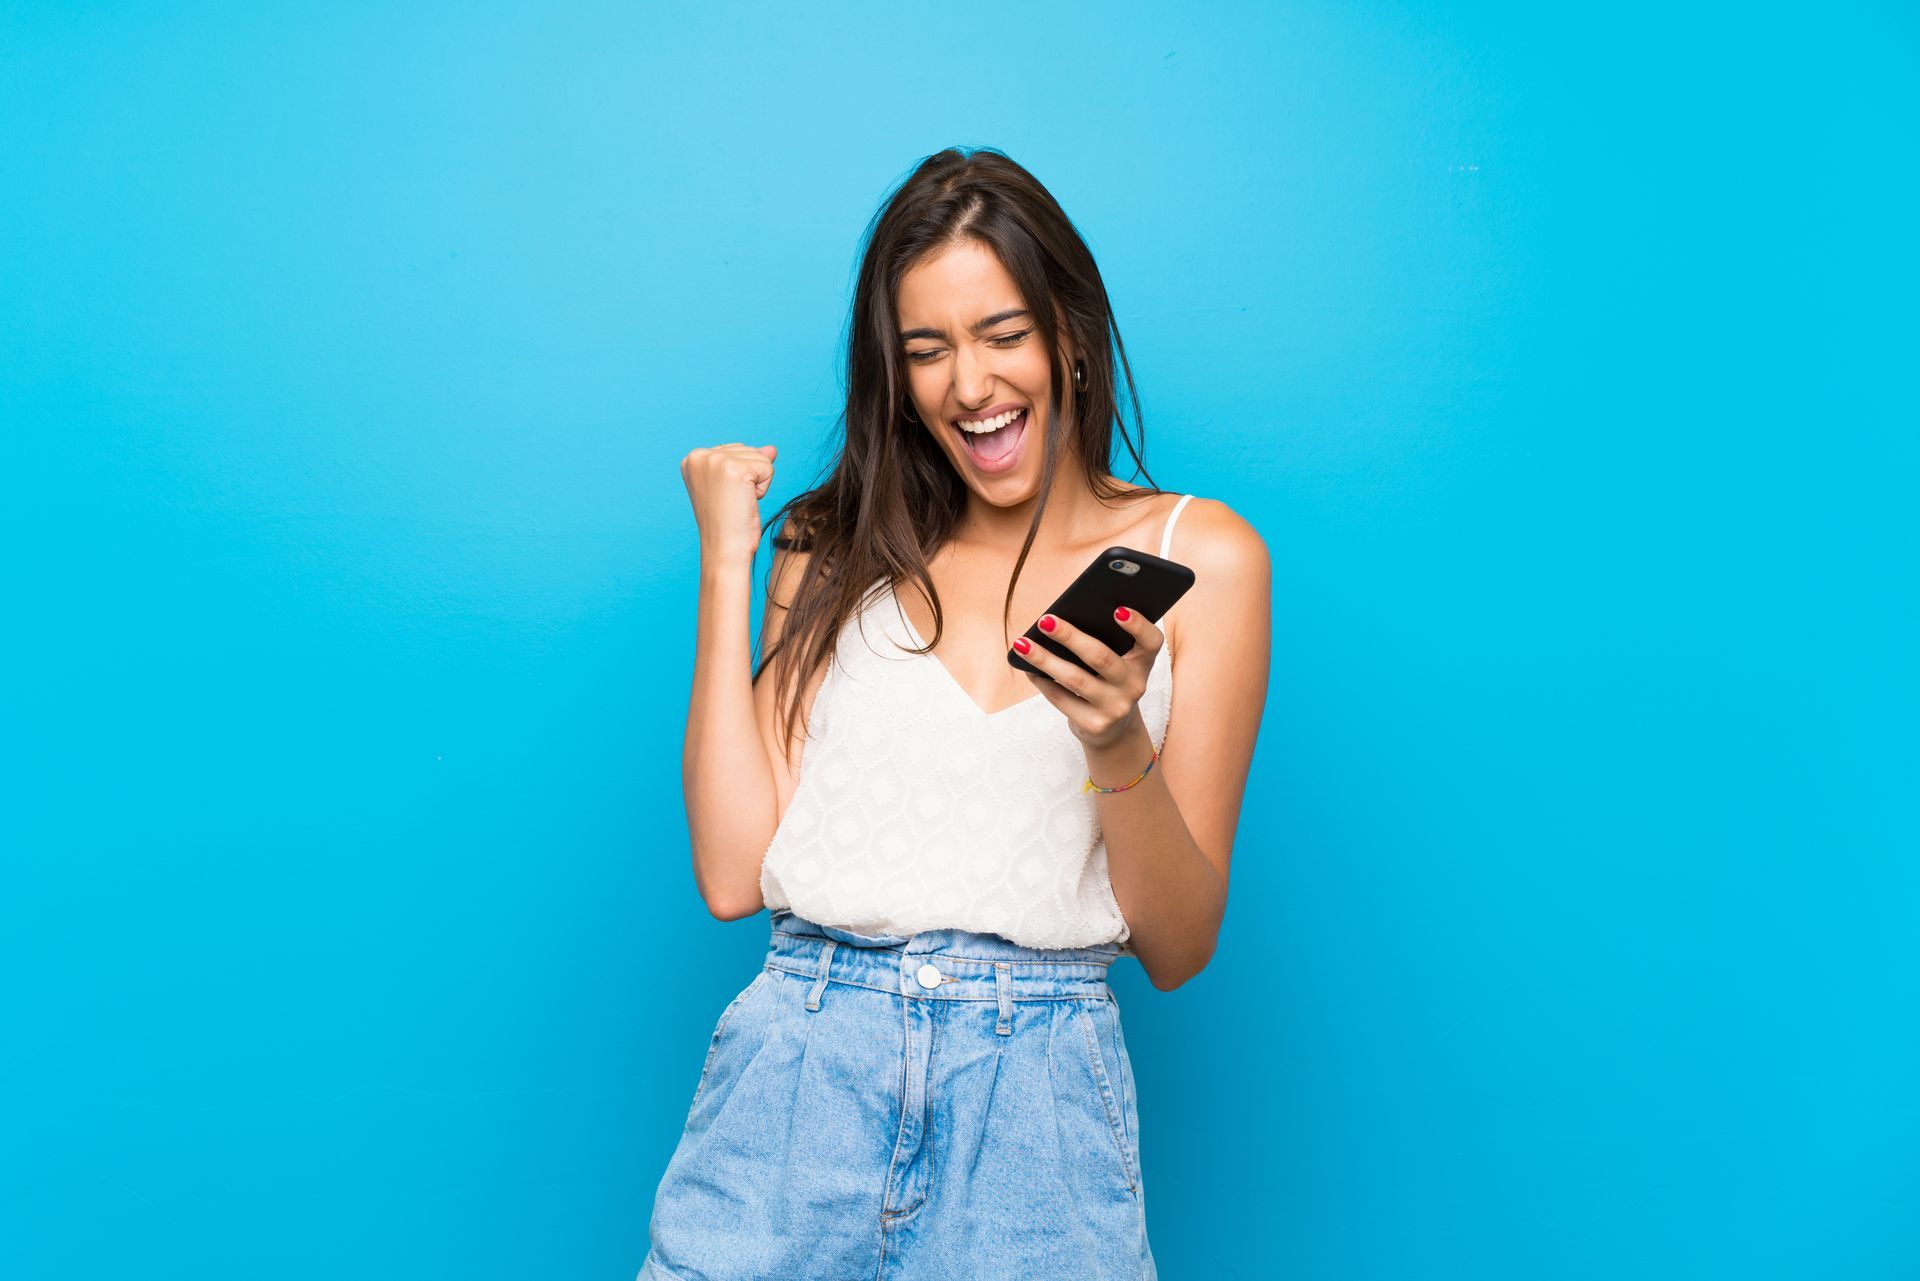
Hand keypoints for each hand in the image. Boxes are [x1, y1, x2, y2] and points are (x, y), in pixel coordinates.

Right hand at [680, 442, 777, 567]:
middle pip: (747, 450)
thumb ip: (749, 461)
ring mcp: (715, 460)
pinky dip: (763, 489)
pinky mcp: (735, 469)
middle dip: (749, 477)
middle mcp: (699, 455)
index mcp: (693, 458)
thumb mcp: (736, 486)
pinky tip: (746, 502)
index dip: (739, 477)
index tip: (724, 496)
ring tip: (738, 503)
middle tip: (732, 502)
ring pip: (760, 458)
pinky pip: (768, 468)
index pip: (735, 450)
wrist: (725, 549)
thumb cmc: (728, 523)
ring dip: (756, 484)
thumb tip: (772, 449)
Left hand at [1012, 606, 1162, 748]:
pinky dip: (1042, 682)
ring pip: (1075, 679)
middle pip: (1101, 657)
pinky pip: (1062, 699)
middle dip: (1070, 636)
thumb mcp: (1118, 663)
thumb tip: (1059, 621)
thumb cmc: (1109, 682)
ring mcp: (1116, 708)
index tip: (1117, 609)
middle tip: (1045, 620)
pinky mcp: (1095, 725)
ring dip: (1045, 659)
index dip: (1138, 625)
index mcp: (1142, 663)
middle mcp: (1135, 686)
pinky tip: (1028, 669)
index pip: (1151, 642)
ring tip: (1023, 644)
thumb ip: (1104, 642)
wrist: (1114, 730)